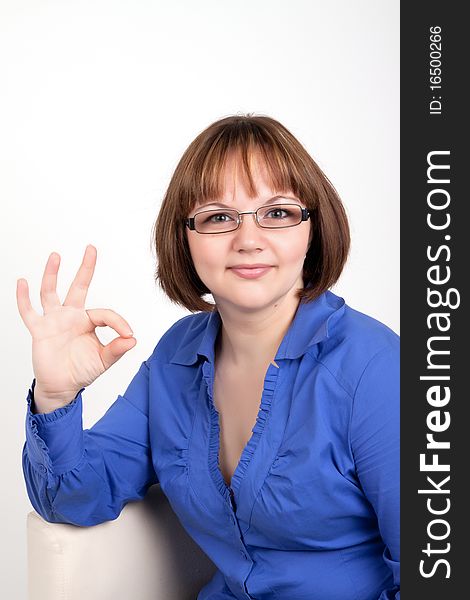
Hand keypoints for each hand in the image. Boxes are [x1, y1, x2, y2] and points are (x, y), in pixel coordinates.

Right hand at [16, 245, 135, 404]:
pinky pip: (29, 312)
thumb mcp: (104, 361)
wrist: (61, 386)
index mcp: (89, 321)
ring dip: (52, 274)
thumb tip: (133, 339)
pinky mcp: (39, 330)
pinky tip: (22, 282)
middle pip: (79, 286)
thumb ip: (117, 350)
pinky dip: (24, 298)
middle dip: (85, 268)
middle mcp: (71, 316)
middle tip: (91, 248)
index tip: (128, 334)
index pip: (105, 314)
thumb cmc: (82, 370)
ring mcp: (54, 321)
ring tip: (56, 256)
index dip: (118, 323)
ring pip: (51, 293)